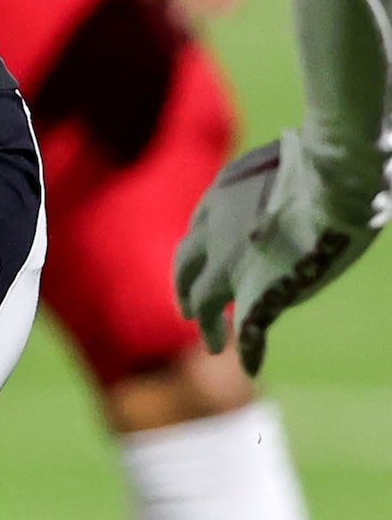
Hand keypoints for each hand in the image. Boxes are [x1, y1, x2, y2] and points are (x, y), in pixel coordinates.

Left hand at [175, 132, 389, 375]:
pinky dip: (248, 349)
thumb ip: (281, 163)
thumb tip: (298, 155)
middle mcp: (213, 232)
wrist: (334, 182)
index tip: (208, 262)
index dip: (203, 249)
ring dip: (207, 325)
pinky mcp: (258, 292)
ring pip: (203, 302)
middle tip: (188, 310)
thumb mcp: (288, 153)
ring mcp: (231, 264)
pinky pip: (246, 329)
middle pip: (186, 266)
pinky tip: (249, 366)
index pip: (201, 228)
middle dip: (185, 288)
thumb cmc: (320, 159)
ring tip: (213, 342)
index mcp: (219, 196)